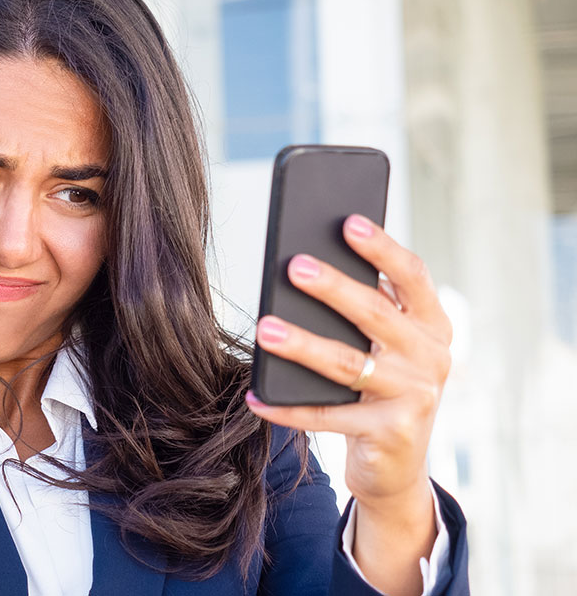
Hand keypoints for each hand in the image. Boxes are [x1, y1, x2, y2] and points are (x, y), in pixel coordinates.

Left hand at [245, 213, 451, 511]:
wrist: (396, 466)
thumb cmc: (379, 389)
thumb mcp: (383, 347)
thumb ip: (364, 310)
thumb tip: (304, 267)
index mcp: (432, 325)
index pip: (412, 276)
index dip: (382, 248)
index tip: (348, 222)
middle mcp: (431, 357)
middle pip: (375, 314)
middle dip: (334, 288)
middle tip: (294, 267)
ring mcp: (413, 397)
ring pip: (348, 364)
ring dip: (302, 345)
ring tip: (265, 328)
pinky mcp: (389, 433)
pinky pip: (326, 416)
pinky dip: (287, 407)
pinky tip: (256, 395)